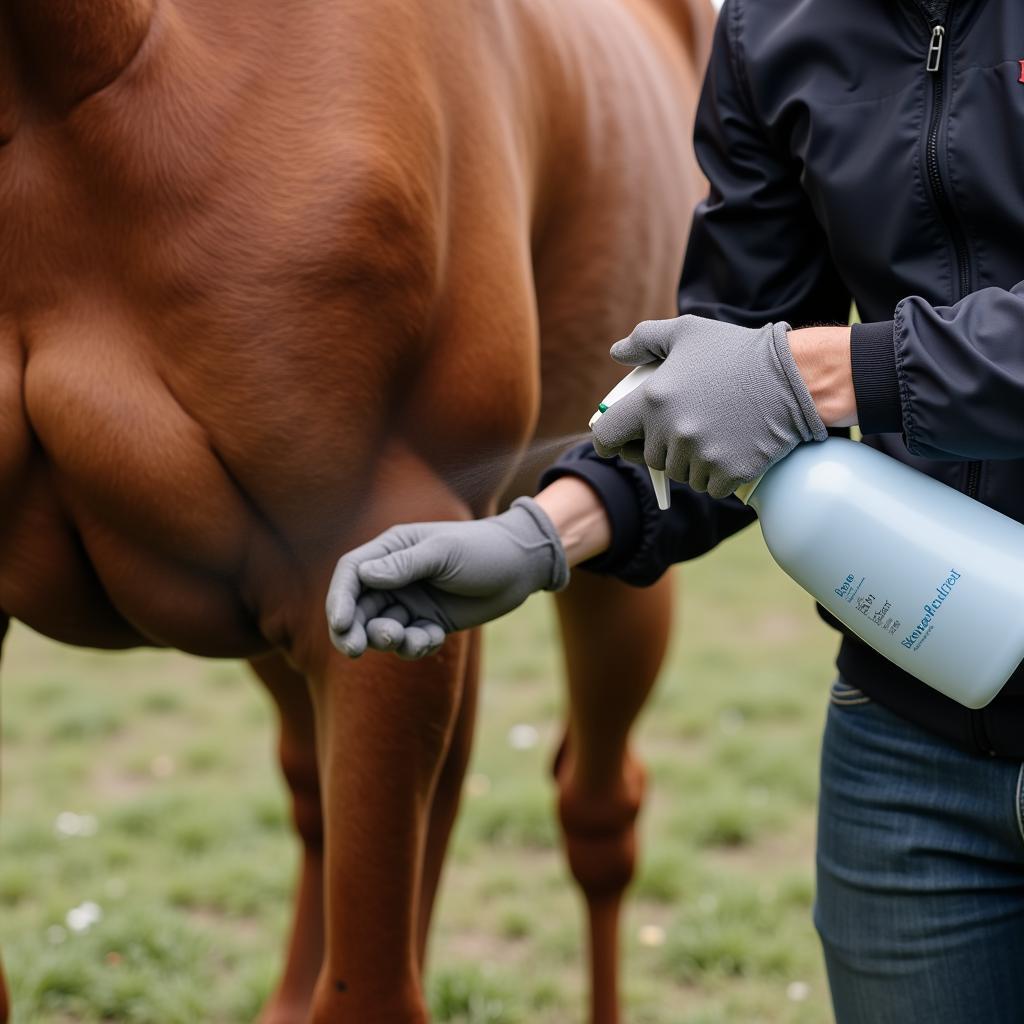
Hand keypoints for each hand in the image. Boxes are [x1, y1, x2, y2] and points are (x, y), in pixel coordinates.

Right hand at [325, 497, 568, 658]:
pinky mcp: (429, 621)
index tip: (341, 624)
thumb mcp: (444, 553)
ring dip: (388, 639)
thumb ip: (405, 565)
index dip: (340, 598)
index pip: (352, 573)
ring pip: (382, 628)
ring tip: (408, 639)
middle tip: (355, 650)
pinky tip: (434, 638)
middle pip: (359, 606)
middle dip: (354, 630)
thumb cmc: (482, 549)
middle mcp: (396, 576)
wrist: (521, 566)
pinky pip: (410, 641)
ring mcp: (412, 600)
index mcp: (393, 549)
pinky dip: (416, 645)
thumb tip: (365, 575)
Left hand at [590, 315, 827, 497]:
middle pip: (649, 458)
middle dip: (661, 445)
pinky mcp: (728, 474)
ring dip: (690, 461)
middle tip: (686, 424)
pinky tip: (731, 448)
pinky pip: (709, 486)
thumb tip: (616, 353)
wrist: (794, 377)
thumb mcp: (687, 331)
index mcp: (653, 401)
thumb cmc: (736, 352)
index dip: (608, 441)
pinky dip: (716, 474)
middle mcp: (672, 433)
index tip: (615, 443)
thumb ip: (644, 339)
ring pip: (680, 473)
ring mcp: (701, 457)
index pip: (608, 436)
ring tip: (714, 431)